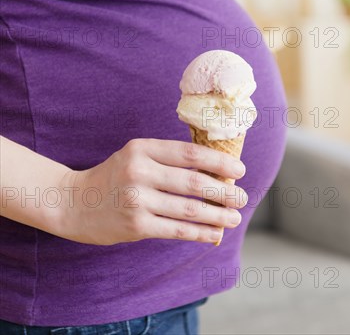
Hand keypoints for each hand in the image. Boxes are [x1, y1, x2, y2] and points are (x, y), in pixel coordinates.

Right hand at [60, 139, 247, 244]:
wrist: (74, 202)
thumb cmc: (113, 176)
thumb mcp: (135, 155)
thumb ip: (167, 158)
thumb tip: (212, 169)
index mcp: (141, 148)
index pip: (189, 153)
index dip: (219, 162)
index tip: (239, 169)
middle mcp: (139, 171)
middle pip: (194, 182)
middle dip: (225, 191)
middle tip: (242, 197)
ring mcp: (136, 200)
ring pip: (189, 209)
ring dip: (218, 215)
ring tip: (234, 217)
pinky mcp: (136, 226)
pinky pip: (176, 230)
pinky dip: (200, 233)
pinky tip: (214, 233)